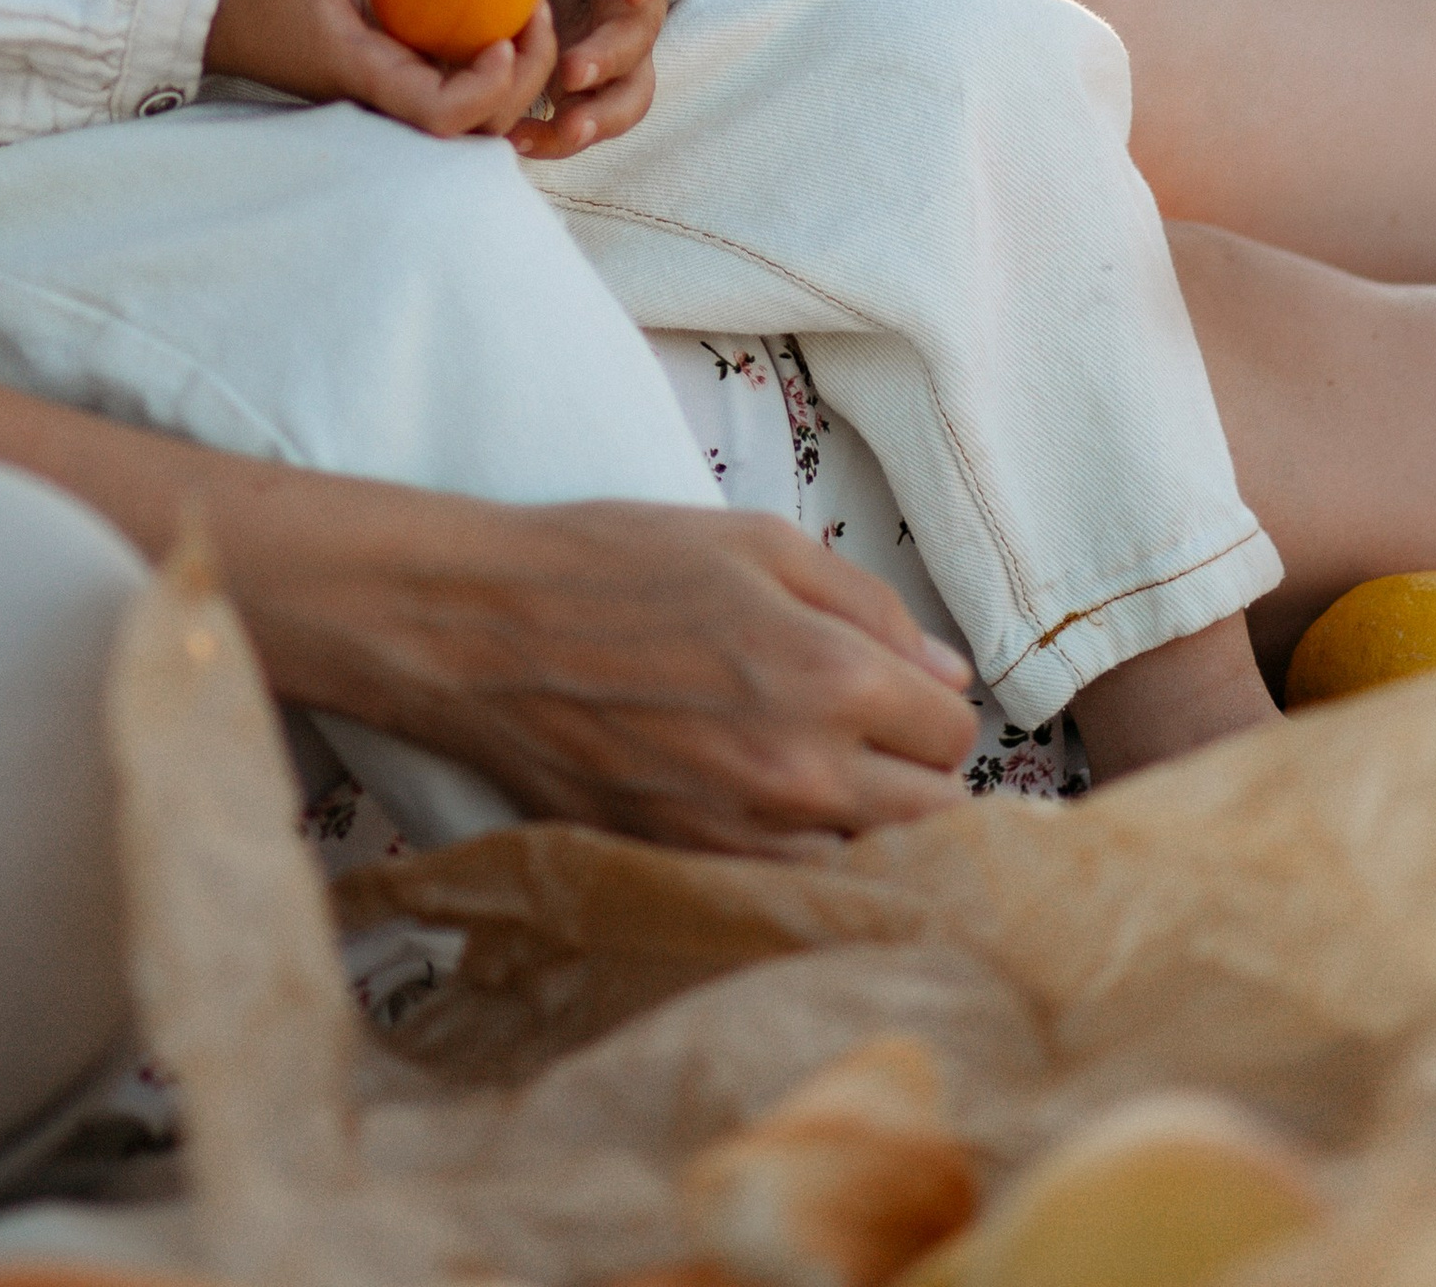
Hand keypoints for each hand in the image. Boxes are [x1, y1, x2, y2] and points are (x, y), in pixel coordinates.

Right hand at [203, 0, 559, 139]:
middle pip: (476, 129)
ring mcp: (397, 90)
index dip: (483, 91)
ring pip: (478, 115)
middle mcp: (388, 95)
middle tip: (540, 14)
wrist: (222, 12)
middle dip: (524, 84)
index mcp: (365, 75)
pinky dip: (494, 60)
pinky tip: (509, 4)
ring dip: (518, 74)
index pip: (436, 115)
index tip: (504, 41)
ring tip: (533, 9)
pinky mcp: (401, 75)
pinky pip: (462, 81)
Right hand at [289, 489, 984, 850]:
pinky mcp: (692, 870)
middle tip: (874, 739)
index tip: (897, 689)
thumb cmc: (613, 567)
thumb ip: (869, 604)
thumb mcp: (756, 541)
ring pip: (873, 869)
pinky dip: (800, 863)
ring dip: (868, 831)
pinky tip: (766, 815)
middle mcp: (803, 771)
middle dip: (919, 775)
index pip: (954, 730)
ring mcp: (746, 836)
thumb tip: (945, 672)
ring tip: (819, 779)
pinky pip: (794, 894)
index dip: (932, 703)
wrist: (481, 633)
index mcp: (831, 673)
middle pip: (936, 816)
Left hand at [508, 0, 680, 161]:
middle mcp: (636, 2)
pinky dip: (561, 135)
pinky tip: (519, 143)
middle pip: (643, 35)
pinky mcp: (594, 82)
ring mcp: (619, 47)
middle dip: (613, 56)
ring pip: (630, 92)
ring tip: (559, 131)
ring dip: (599, 115)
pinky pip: (590, 115)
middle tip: (572, 71)